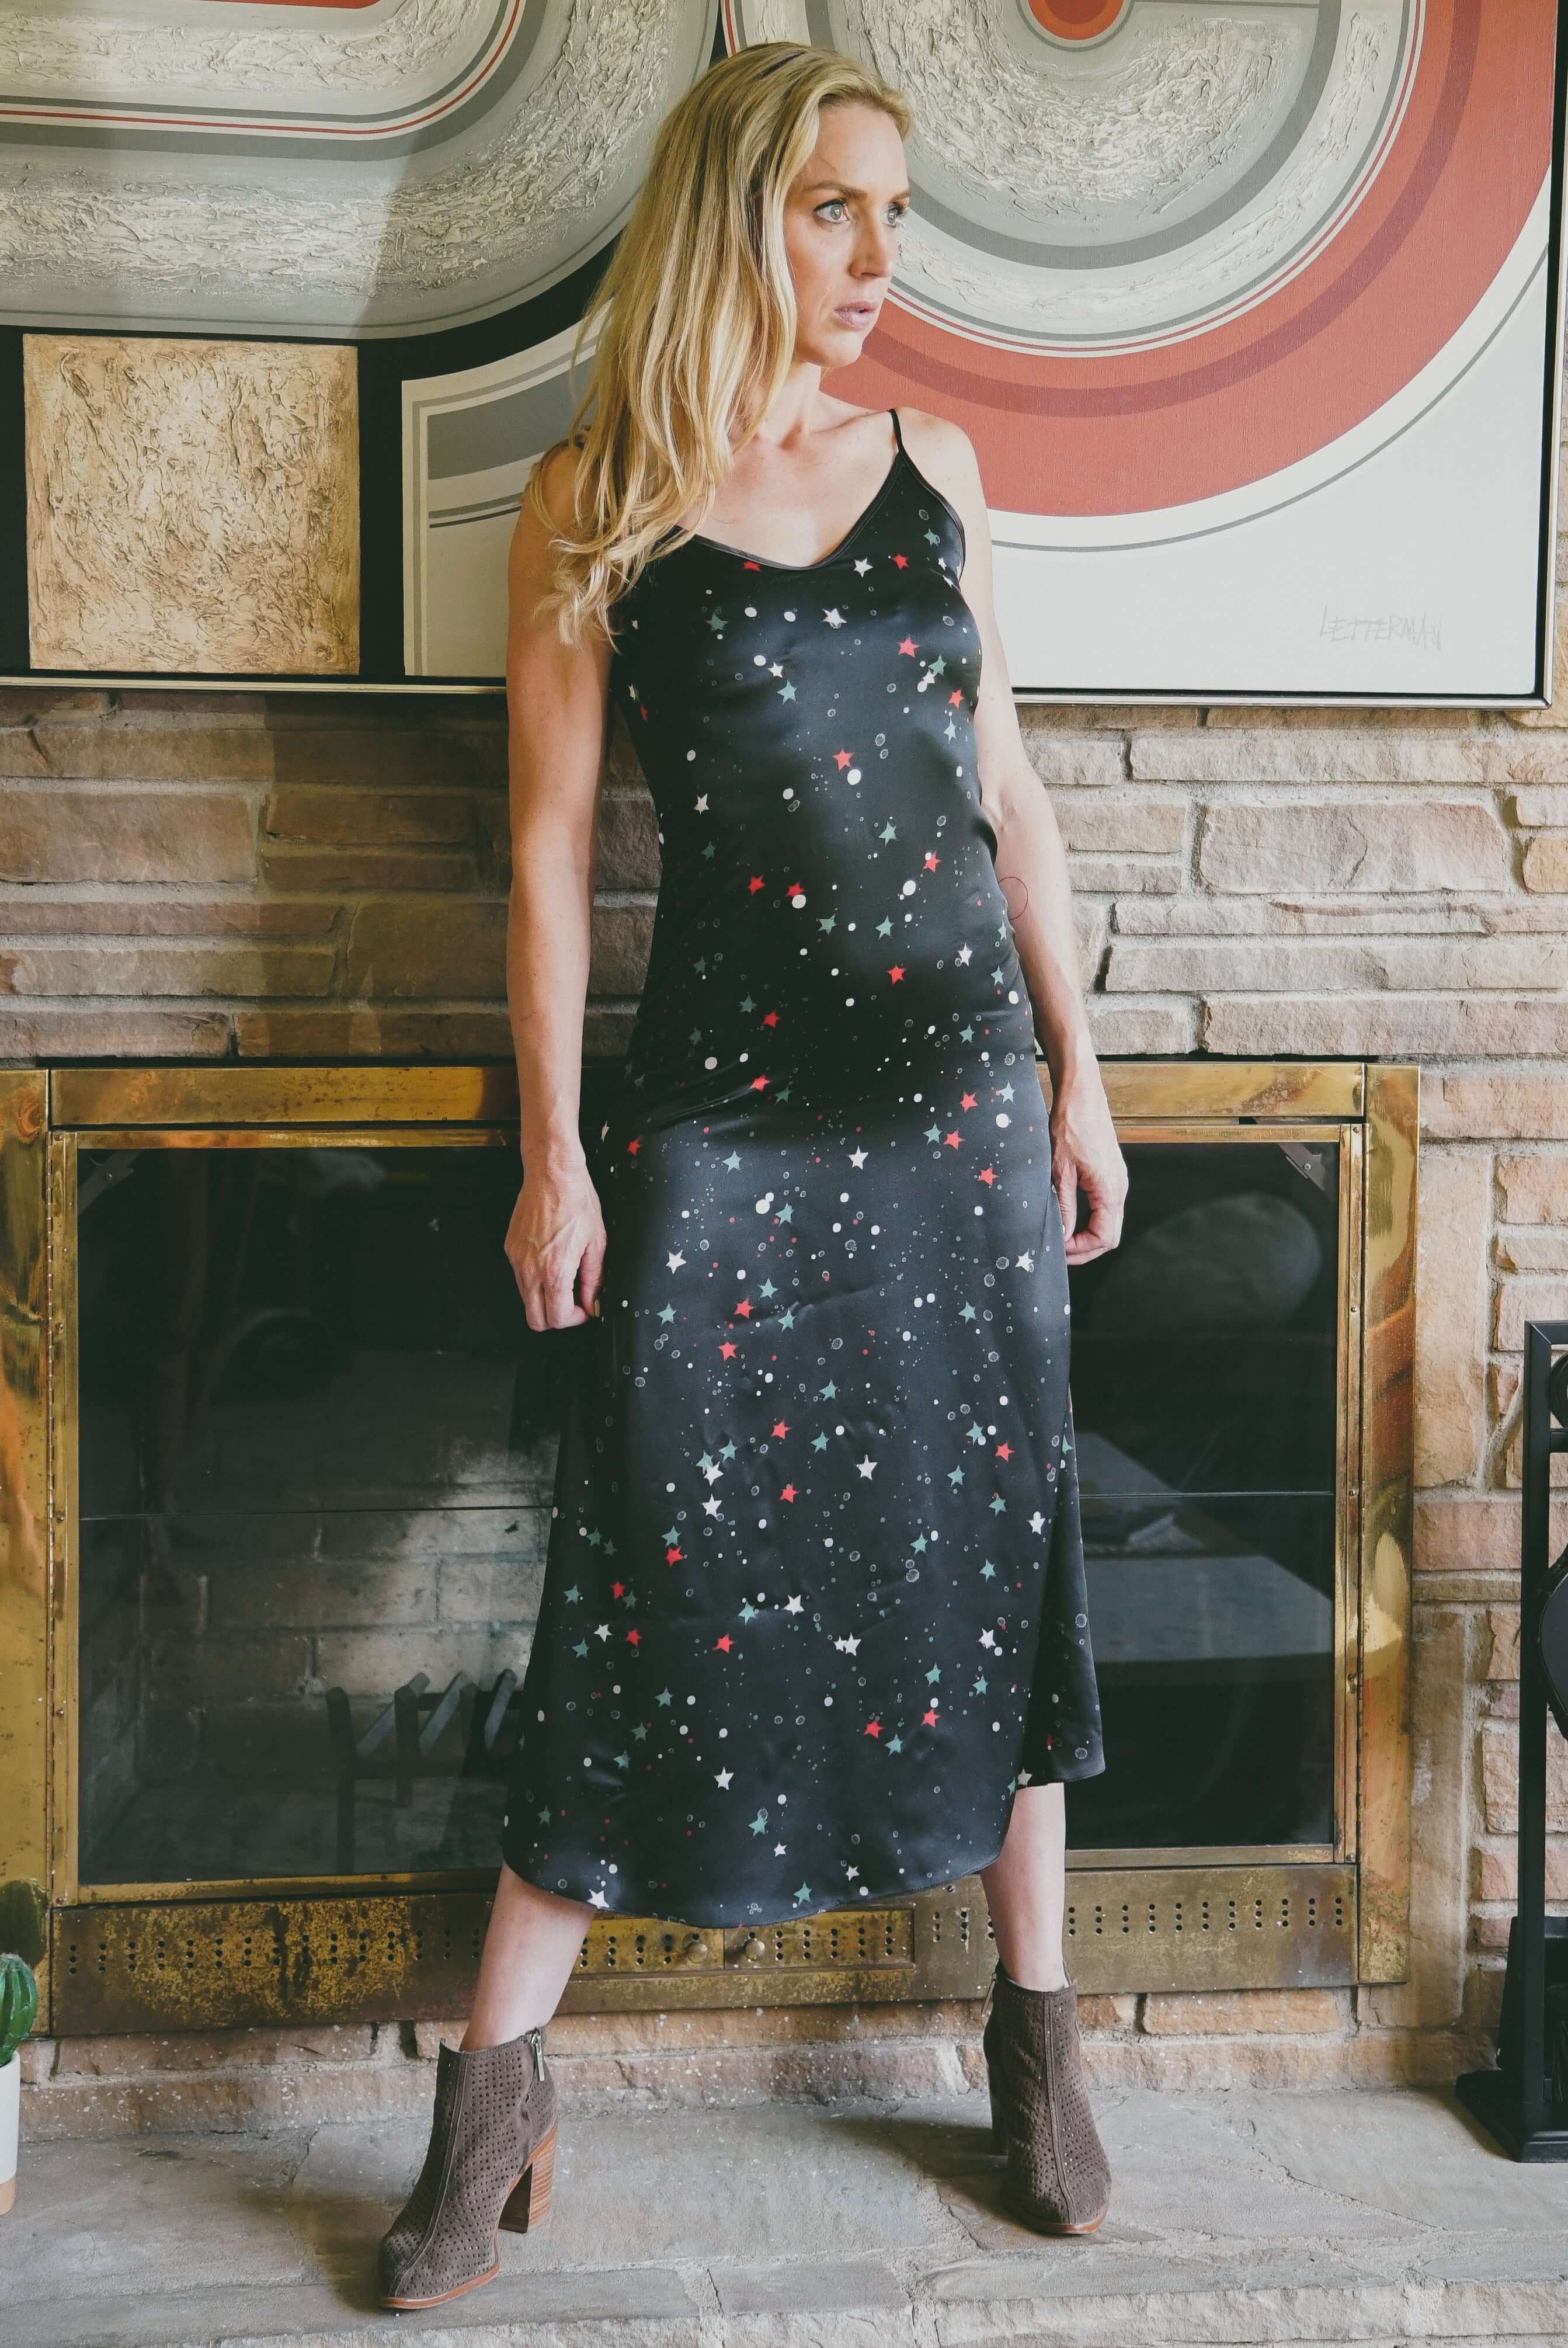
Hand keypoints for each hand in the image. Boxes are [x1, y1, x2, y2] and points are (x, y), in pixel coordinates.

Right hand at [504, 1161, 606, 1329]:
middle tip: (572, 1301)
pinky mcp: (510, 1248)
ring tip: (564, 1277)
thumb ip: (594, 1279)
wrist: (552, 1174)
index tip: (585, 1308)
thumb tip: (594, 1303)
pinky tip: (550, 1261)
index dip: (574, 1319)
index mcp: (555, 1270)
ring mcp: (517, 1259)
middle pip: (535, 1319)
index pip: (557, 1318)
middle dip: (556, 1317)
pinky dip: (535, 1280)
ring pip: (526, 1300)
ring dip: (545, 1298)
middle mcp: (531, 1269)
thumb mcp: (597, 1242)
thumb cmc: (576, 1201)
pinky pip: (520, 1278)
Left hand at [1050, 1067, 1126, 1265]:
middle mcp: (1119, 1186)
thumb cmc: (1070, 1126)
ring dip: (1088, 1234)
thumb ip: (1063, 1206)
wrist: (1081, 1094)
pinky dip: (1091, 1219)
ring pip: (1109, 1221)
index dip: (1080, 1250)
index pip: (1103, 1237)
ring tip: (1062, 1238)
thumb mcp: (1059, 1170)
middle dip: (1085, 1248)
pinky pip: (1106, 1206)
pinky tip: (1071, 1218)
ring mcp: (1117, 1179)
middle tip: (1059, 1252)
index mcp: (1110, 1189)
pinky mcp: (1111, 1172)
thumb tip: (1062, 1236)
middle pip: (1110, 1234)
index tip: (1058, 1251)